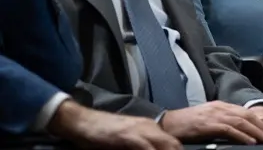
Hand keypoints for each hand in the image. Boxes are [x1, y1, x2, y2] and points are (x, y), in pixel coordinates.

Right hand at [49, 100, 181, 149]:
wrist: (83, 122)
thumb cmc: (104, 133)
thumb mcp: (128, 139)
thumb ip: (142, 146)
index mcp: (152, 127)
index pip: (173, 144)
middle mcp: (150, 126)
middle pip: (174, 145)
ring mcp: (141, 129)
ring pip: (165, 147)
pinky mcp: (130, 135)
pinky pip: (148, 149)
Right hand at [159, 101, 262, 143]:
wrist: (166, 123)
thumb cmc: (186, 125)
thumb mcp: (208, 120)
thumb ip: (223, 123)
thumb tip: (239, 133)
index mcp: (221, 106)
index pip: (246, 113)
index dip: (261, 123)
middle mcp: (220, 108)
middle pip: (248, 116)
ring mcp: (214, 115)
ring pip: (242, 122)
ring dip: (257, 132)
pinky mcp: (207, 124)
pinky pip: (229, 129)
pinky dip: (242, 135)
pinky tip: (250, 142)